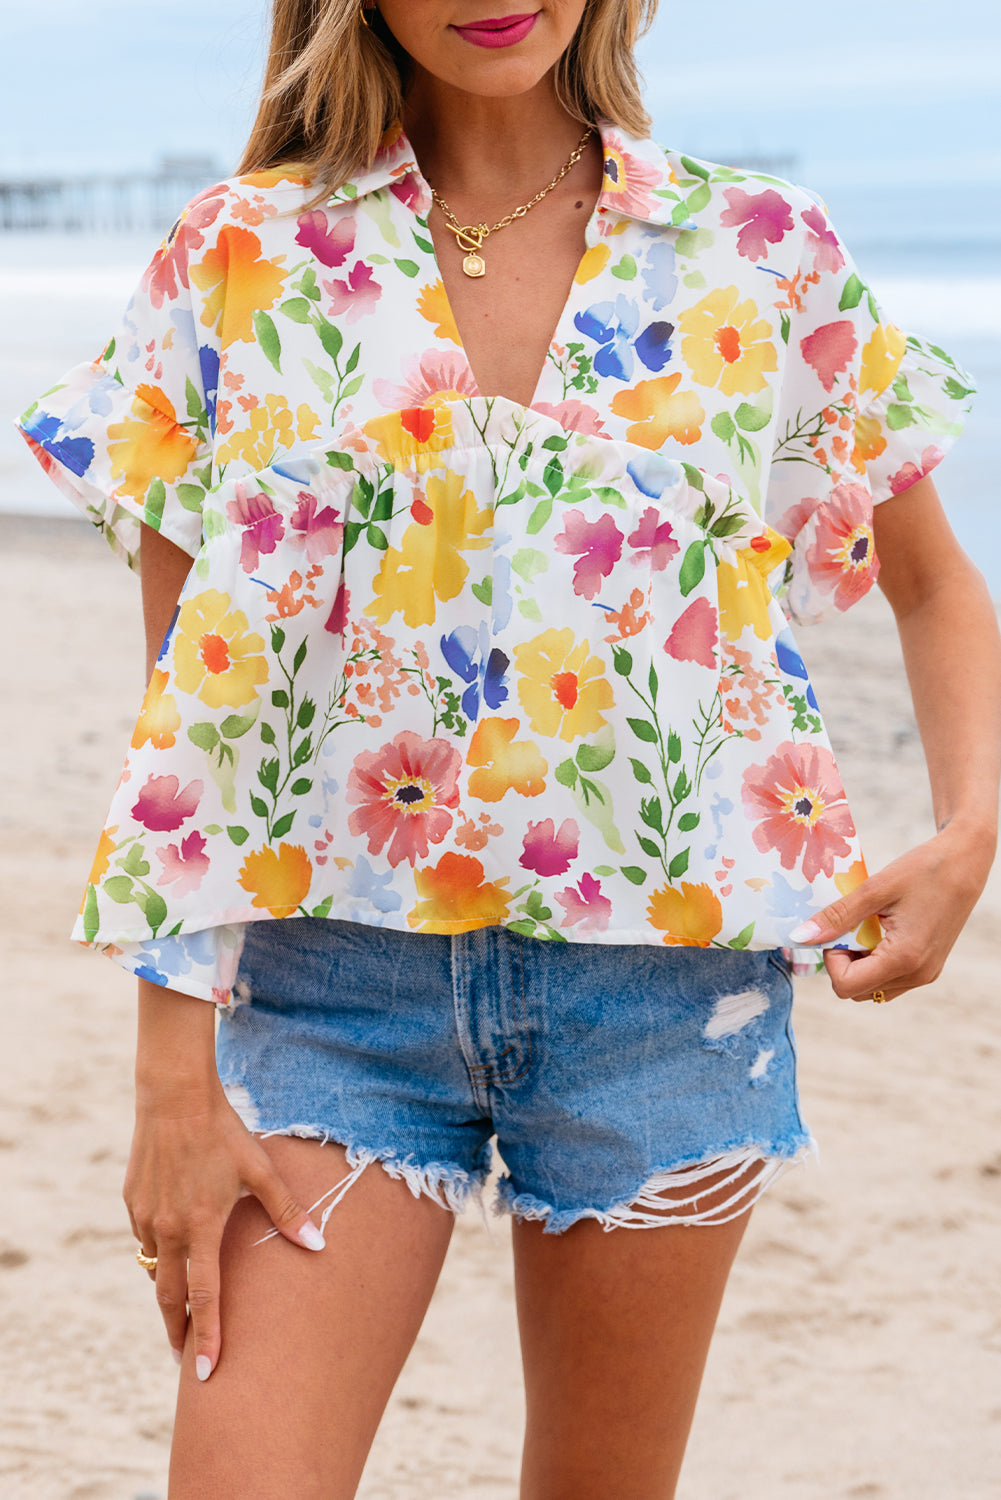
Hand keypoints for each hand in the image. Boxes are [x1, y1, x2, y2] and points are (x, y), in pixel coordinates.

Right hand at [124, 1077, 324, 1380]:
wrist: (174, 1096)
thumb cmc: (224, 1131)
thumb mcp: (259, 1170)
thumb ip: (287, 1212)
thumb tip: (320, 1245)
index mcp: (201, 1227)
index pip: (205, 1297)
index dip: (208, 1336)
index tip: (207, 1373)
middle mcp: (167, 1229)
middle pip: (168, 1297)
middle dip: (178, 1330)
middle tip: (187, 1356)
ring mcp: (145, 1216)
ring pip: (153, 1268)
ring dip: (167, 1292)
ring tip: (182, 1309)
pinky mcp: (132, 1201)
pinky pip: (145, 1239)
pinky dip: (158, 1253)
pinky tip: (173, 1250)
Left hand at [790, 822, 994, 1002]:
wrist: (965, 861)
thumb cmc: (923, 869)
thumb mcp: (875, 889)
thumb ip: (837, 917)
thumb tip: (800, 937)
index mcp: (904, 959)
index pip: (846, 986)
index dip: (831, 959)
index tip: (839, 929)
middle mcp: (917, 975)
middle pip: (857, 991)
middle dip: (844, 962)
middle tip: (851, 926)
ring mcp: (925, 974)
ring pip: (872, 989)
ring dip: (859, 963)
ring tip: (867, 927)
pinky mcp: (928, 968)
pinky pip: (889, 980)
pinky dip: (875, 962)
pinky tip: (880, 931)